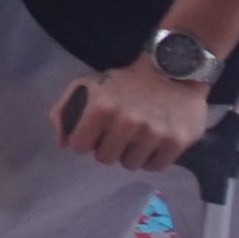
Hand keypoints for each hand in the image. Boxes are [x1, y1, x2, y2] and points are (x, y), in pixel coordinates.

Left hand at [54, 54, 216, 173]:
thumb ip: (64, 111)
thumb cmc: (126, 81)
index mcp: (101, 107)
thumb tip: (62, 143)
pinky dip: (153, 158)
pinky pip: (155, 167)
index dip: (84, 140)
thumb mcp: (88, 85)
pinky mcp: (176, 142)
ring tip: (138, 135)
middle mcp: (127, 122)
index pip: (79, 146)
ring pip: (130, 165)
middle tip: (118, 133)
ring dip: (131, 154)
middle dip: (108, 148)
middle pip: (105, 158)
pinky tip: (154, 140)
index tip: (94, 133)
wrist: (173, 70)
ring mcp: (153, 133)